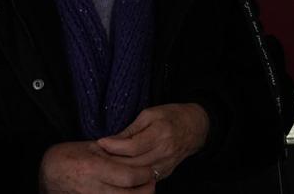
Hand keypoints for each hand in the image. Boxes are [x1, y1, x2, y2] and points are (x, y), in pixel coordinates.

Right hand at [39, 140, 155, 193]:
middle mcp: (92, 187)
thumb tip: (138, 155)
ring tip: (142, 189)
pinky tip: (127, 193)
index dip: (145, 175)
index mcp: (93, 168)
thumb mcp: (90, 148)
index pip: (129, 177)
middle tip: (151, 182)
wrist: (48, 174)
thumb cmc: (69, 156)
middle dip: (146, 189)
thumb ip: (113, 151)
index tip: (150, 170)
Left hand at [95, 103, 209, 181]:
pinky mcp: (165, 173)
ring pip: (136, 174)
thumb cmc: (172, 115)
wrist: (196, 127)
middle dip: (112, 160)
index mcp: (161, 134)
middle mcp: (164, 153)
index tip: (100, 142)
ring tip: (105, 162)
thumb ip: (131, 129)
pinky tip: (119, 169)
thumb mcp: (150, 114)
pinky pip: (144, 178)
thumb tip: (111, 140)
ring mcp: (165, 165)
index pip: (132, 146)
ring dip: (119, 170)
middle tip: (97, 155)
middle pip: (132, 164)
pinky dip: (130, 175)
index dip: (114, 146)